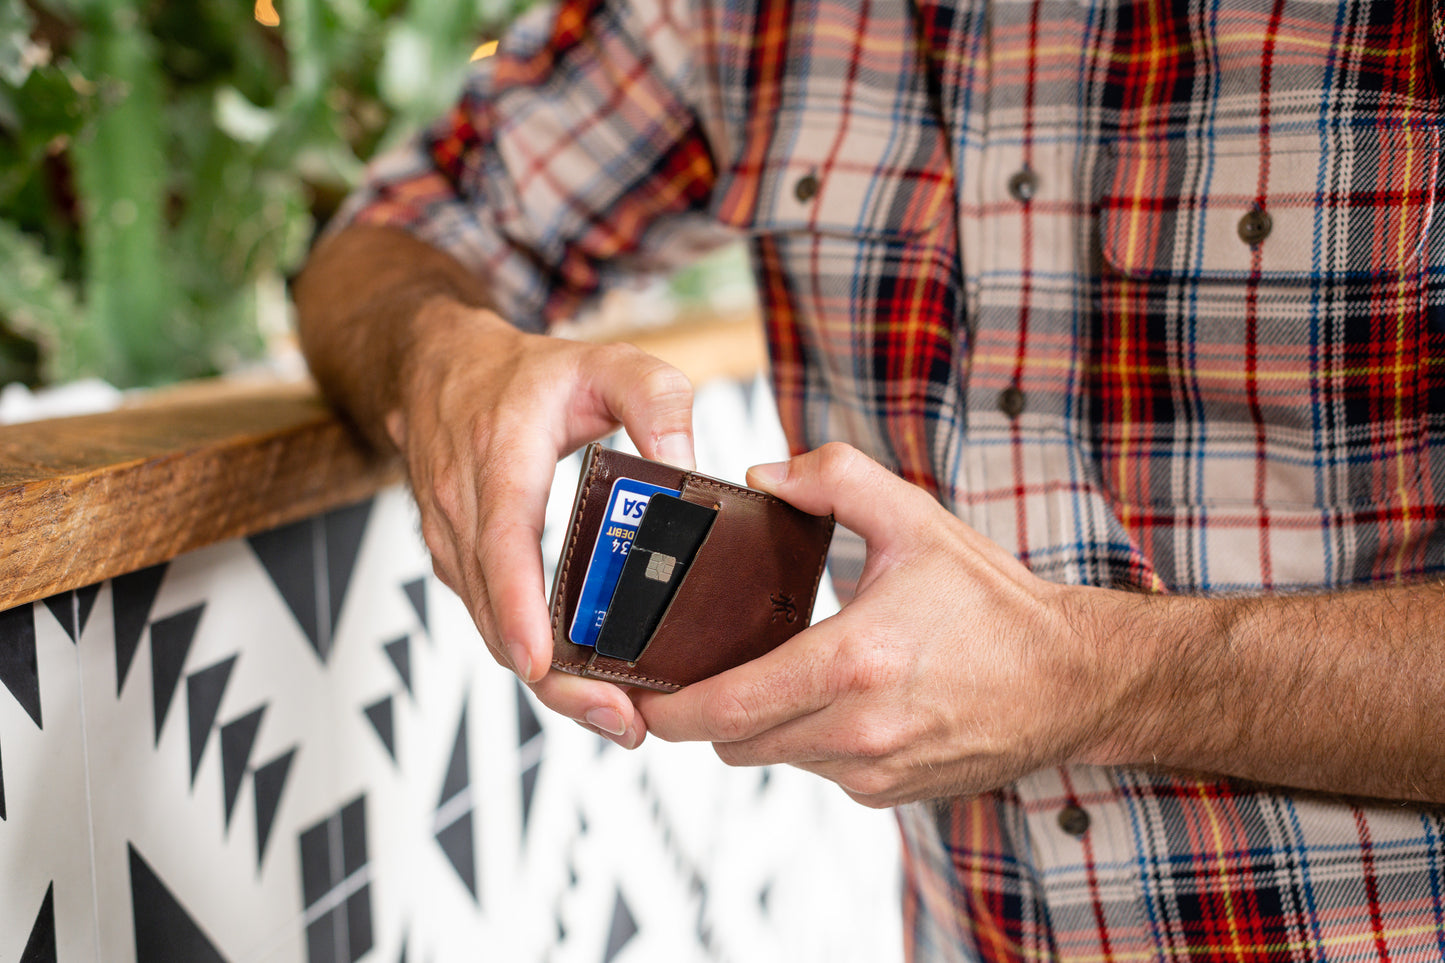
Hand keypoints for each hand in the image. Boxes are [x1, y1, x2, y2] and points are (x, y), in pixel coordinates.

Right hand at [390, 297, 695, 747]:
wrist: (435, 365)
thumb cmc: (525, 372)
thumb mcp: (606, 362)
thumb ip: (658, 400)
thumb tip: (687, 468)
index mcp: (500, 455)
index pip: (503, 540)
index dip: (520, 607)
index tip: (541, 662)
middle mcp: (464, 505)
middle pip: (498, 609)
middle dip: (554, 677)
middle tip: (618, 720)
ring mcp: (452, 538)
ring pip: (490, 626)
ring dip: (549, 680)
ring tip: (617, 718)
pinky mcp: (456, 561)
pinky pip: (491, 617)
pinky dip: (533, 655)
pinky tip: (586, 683)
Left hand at [635, 443, 1128, 805]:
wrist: (1075, 680)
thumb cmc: (996, 604)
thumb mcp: (914, 519)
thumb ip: (833, 478)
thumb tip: (763, 474)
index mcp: (853, 663)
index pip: (726, 709)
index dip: (669, 710)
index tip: (640, 696)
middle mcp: (859, 730)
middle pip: (735, 743)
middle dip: (707, 712)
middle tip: (699, 670)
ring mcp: (874, 772)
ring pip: (775, 757)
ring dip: (762, 723)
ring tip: (785, 670)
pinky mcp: (889, 794)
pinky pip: (819, 769)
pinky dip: (809, 738)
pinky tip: (840, 696)